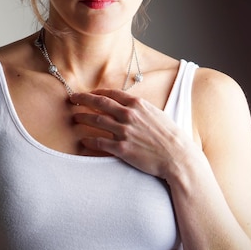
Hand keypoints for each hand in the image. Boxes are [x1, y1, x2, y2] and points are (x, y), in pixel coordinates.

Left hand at [70, 89, 195, 179]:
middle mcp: (128, 115)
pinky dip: (88, 139)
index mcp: (138, 104)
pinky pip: (99, 142)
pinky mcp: (121, 149)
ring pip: (96, 121)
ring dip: (83, 117)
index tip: (89, 93)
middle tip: (72, 99)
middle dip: (83, 99)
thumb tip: (128, 106)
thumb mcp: (156, 114)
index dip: (97, 92)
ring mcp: (124, 131)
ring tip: (75, 117)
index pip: (111, 93)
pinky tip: (82, 139)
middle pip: (99, 103)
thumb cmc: (170, 136)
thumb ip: (140, 109)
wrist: (178, 157)